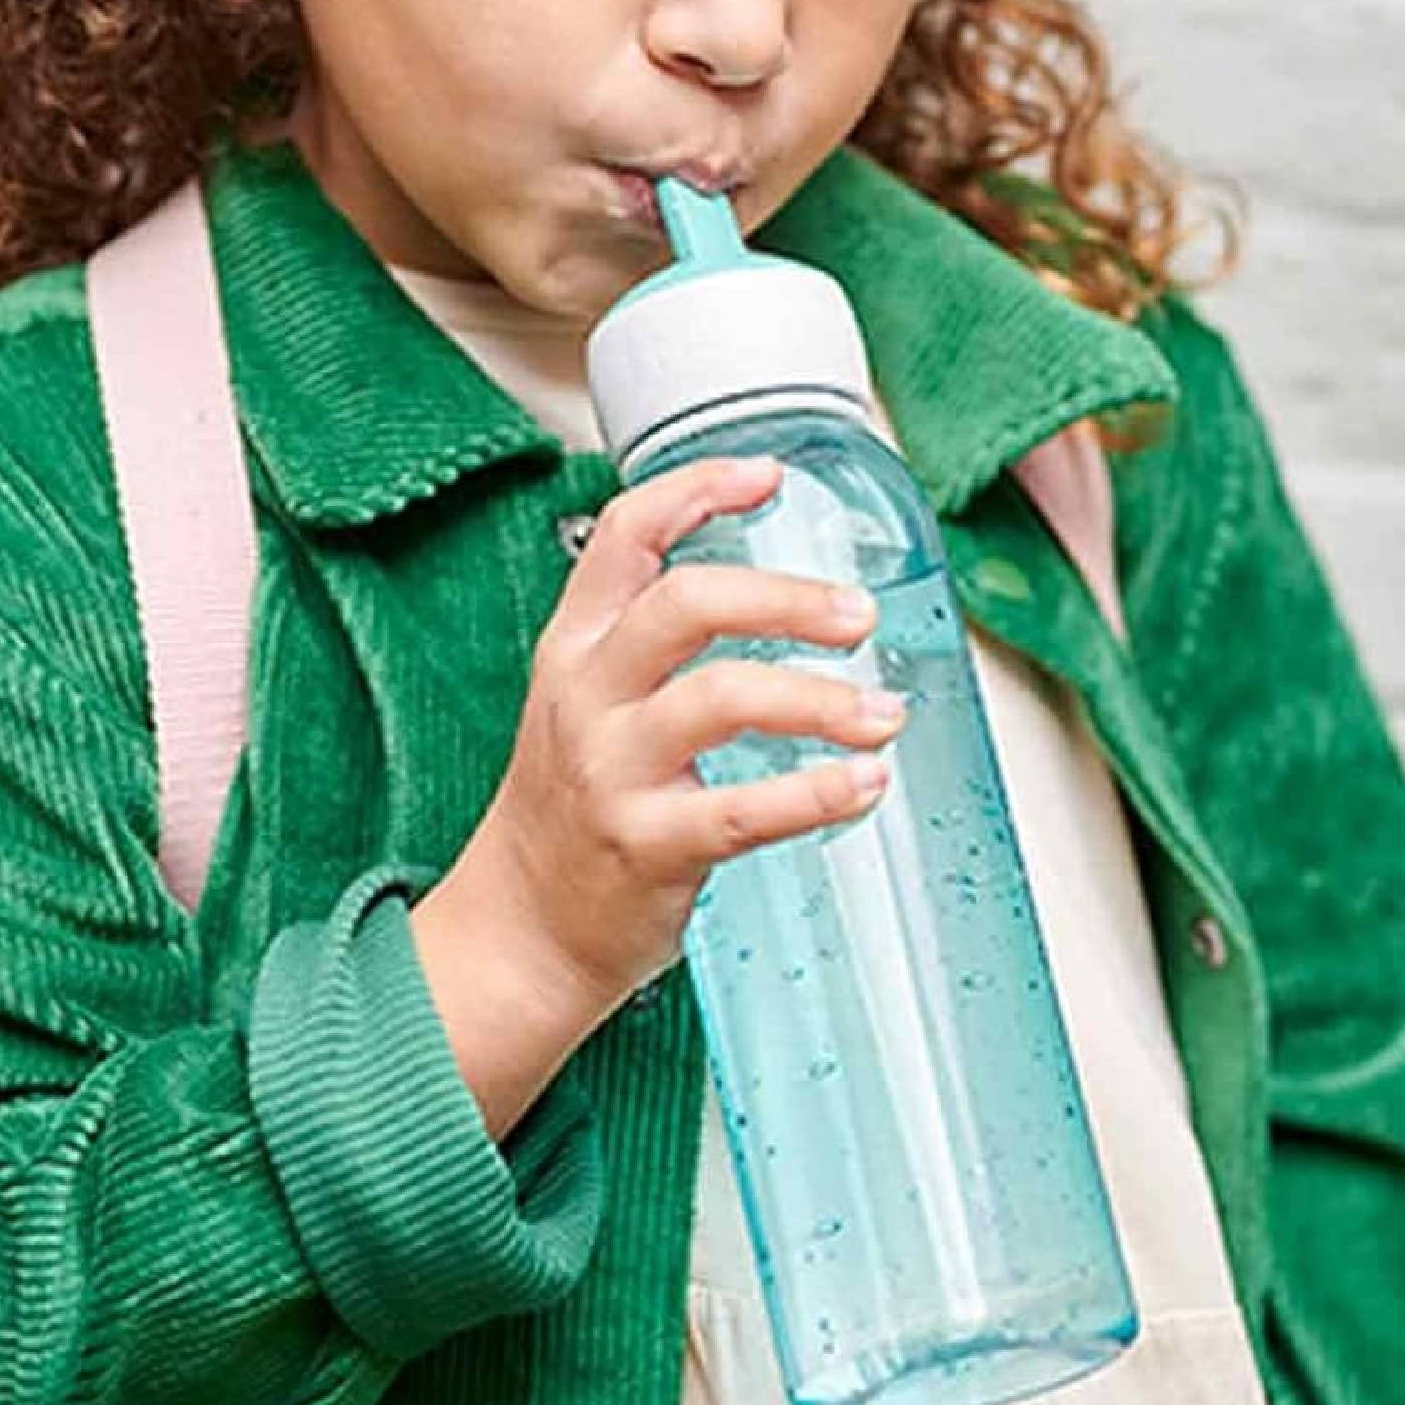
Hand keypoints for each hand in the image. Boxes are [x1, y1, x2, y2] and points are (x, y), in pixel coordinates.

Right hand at [447, 452, 903, 1027]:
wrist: (520, 930)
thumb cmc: (573, 806)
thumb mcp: (585, 698)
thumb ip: (651, 640)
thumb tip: (777, 590)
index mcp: (576, 645)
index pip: (625, 534)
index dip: (697, 489)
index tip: (768, 474)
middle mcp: (588, 694)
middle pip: (686, 603)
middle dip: (785, 598)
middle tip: (859, 613)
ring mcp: (612, 770)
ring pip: (720, 698)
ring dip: (819, 699)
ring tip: (883, 713)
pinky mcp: (647, 847)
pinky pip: (742, 811)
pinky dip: (815, 793)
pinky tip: (864, 785)